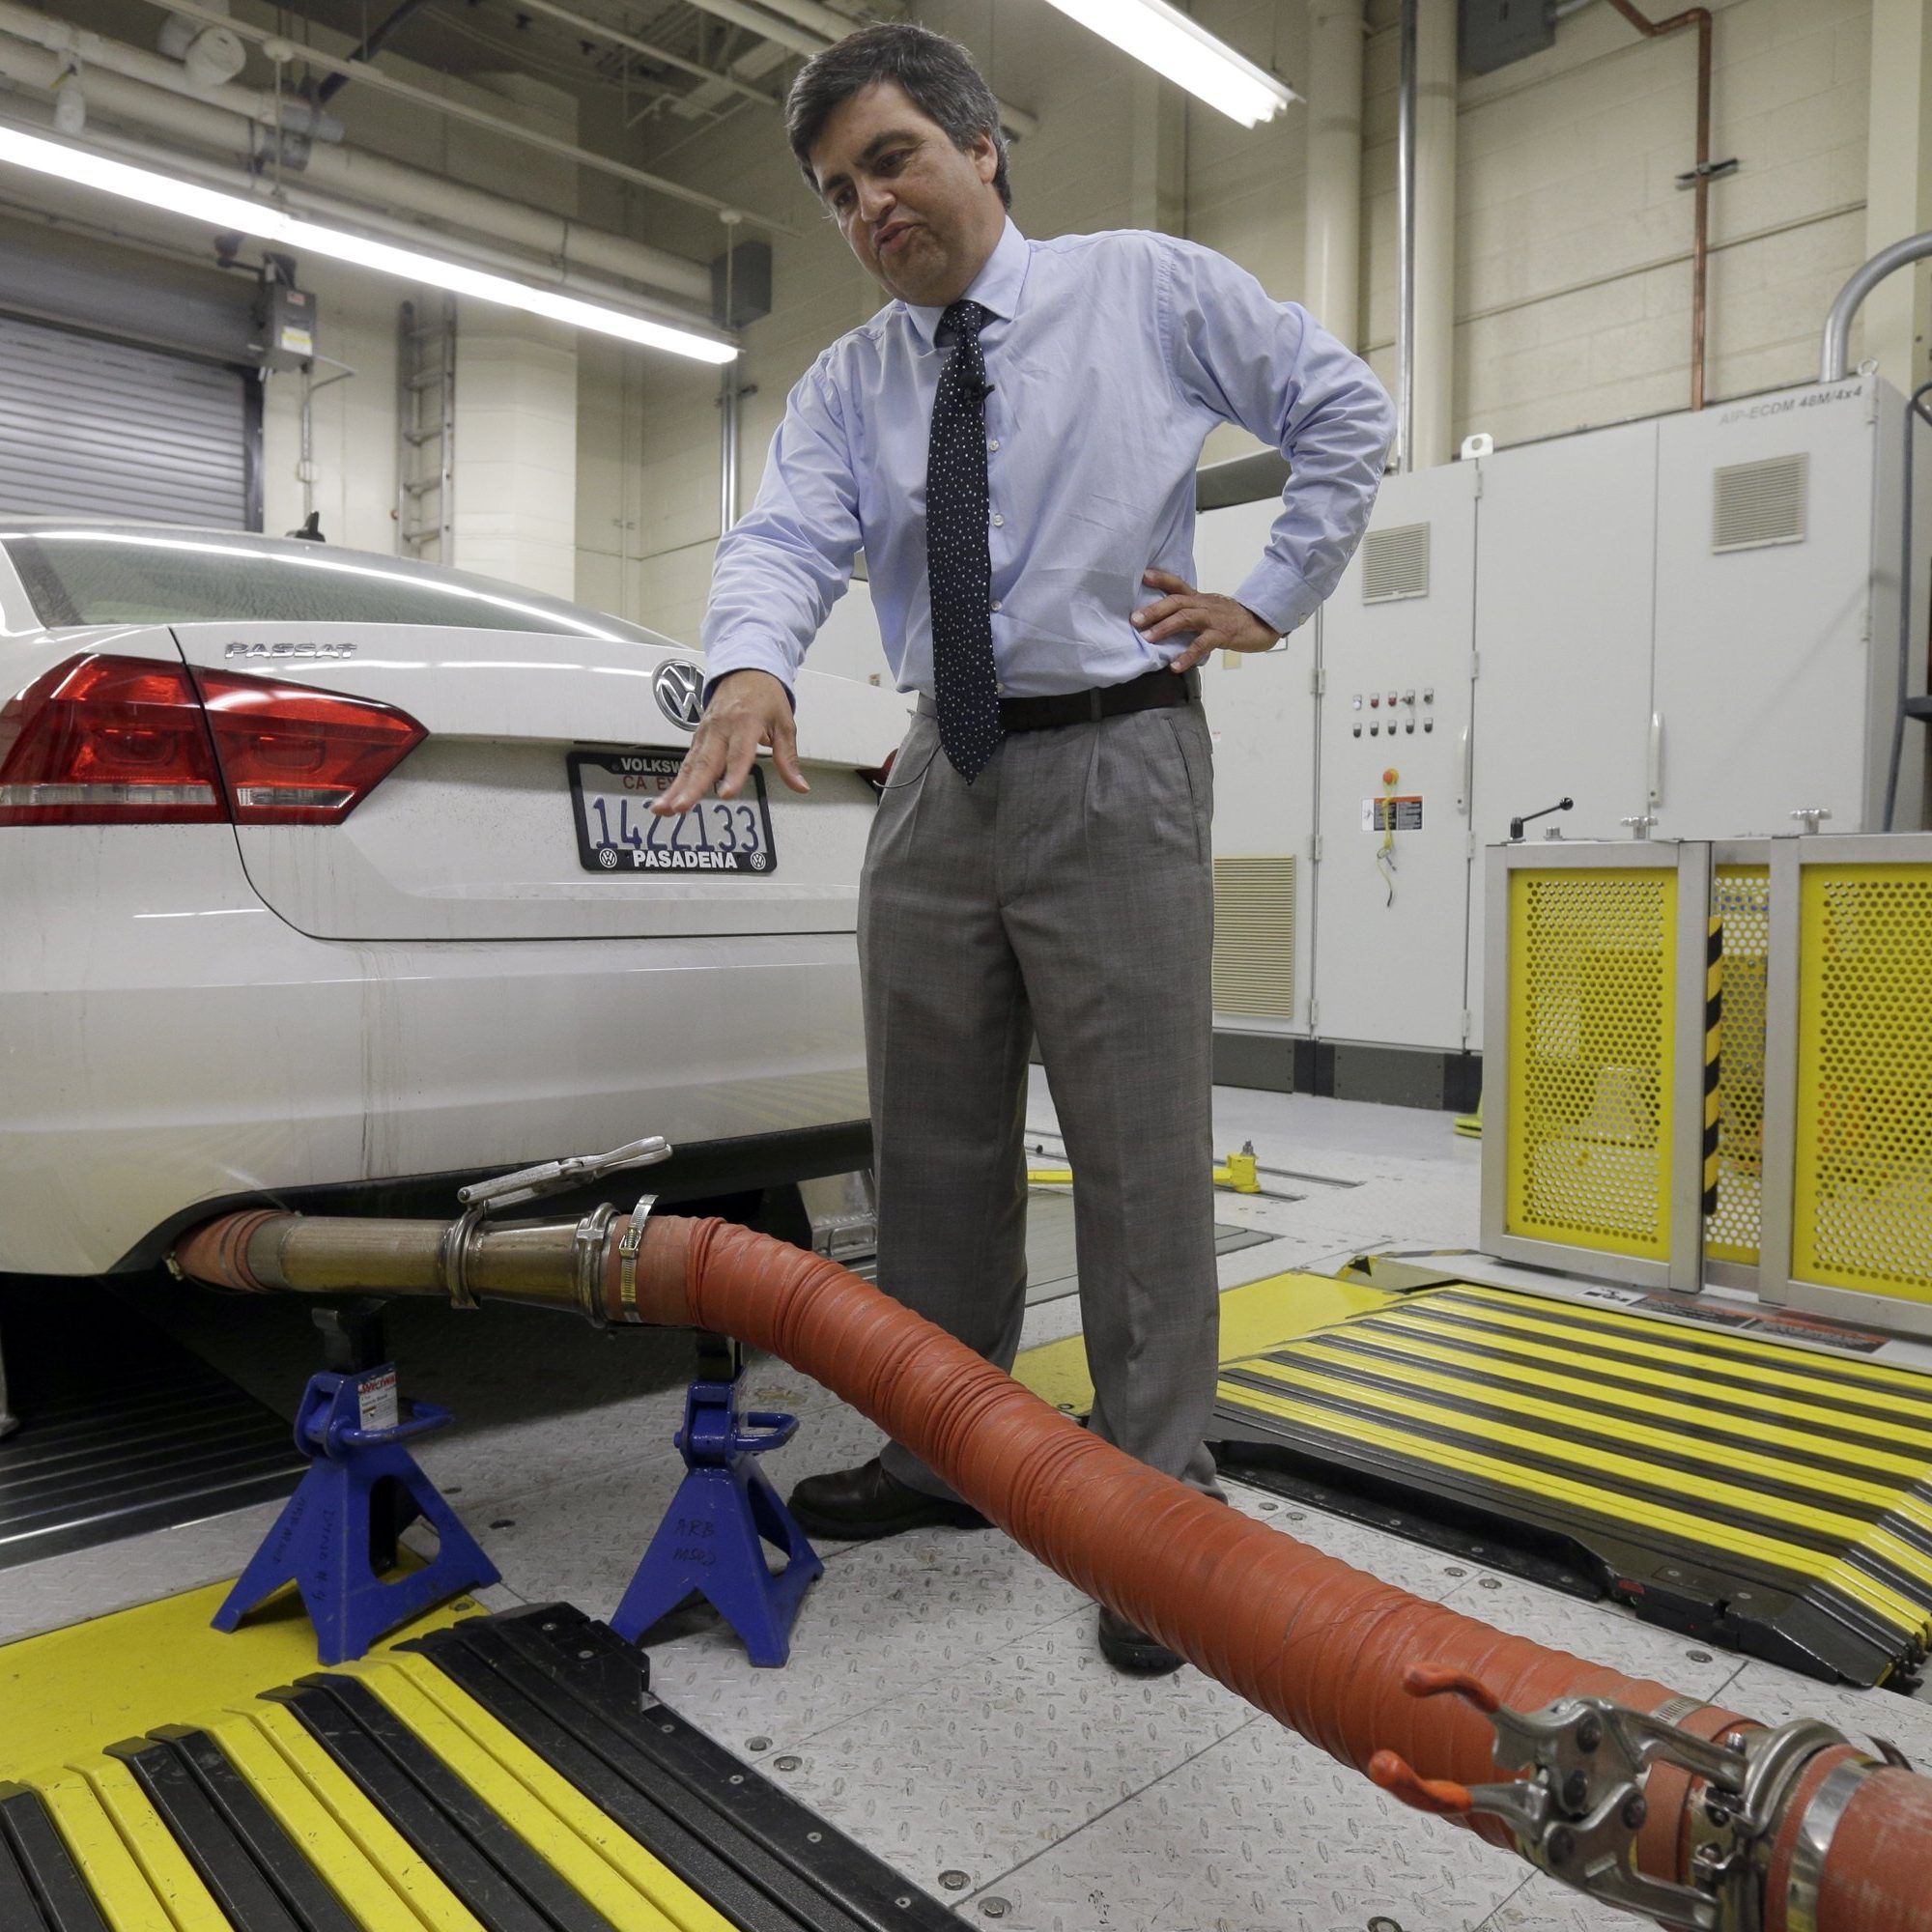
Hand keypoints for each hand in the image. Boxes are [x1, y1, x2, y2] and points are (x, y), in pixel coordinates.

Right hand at [651, 668, 808, 814]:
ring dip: (676, 788)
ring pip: (690, 764)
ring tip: (664, 809)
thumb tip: (799, 785)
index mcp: (746, 723)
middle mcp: (722, 728)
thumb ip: (788, 759)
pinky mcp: (699, 737)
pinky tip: (667, 799)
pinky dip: (676, 781)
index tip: (726, 793)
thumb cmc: (765, 696)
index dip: (733, 775)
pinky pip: (687, 762)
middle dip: (692, 787)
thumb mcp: (785, 724)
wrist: (746, 670)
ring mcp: (707, 733)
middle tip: (681, 807)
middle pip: (705, 762)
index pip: (739, 754)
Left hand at [1132, 568, 1280, 673]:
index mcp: (1199, 598)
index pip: (1177, 584)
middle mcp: (1204, 604)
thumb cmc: (1231, 619)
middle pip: (1176, 601)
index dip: (1161, 578)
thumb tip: (1162, 620)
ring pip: (1186, 618)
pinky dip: (1187, 656)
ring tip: (1148, 638)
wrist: (1262, 624)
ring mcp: (1213, 619)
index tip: (1143, 575)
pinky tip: (1175, 666)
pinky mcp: (1223, 634)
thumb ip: (1190, 611)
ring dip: (1165, 628)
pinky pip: (1202, 645)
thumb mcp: (1209, 609)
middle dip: (1154, 609)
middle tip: (1135, 619)